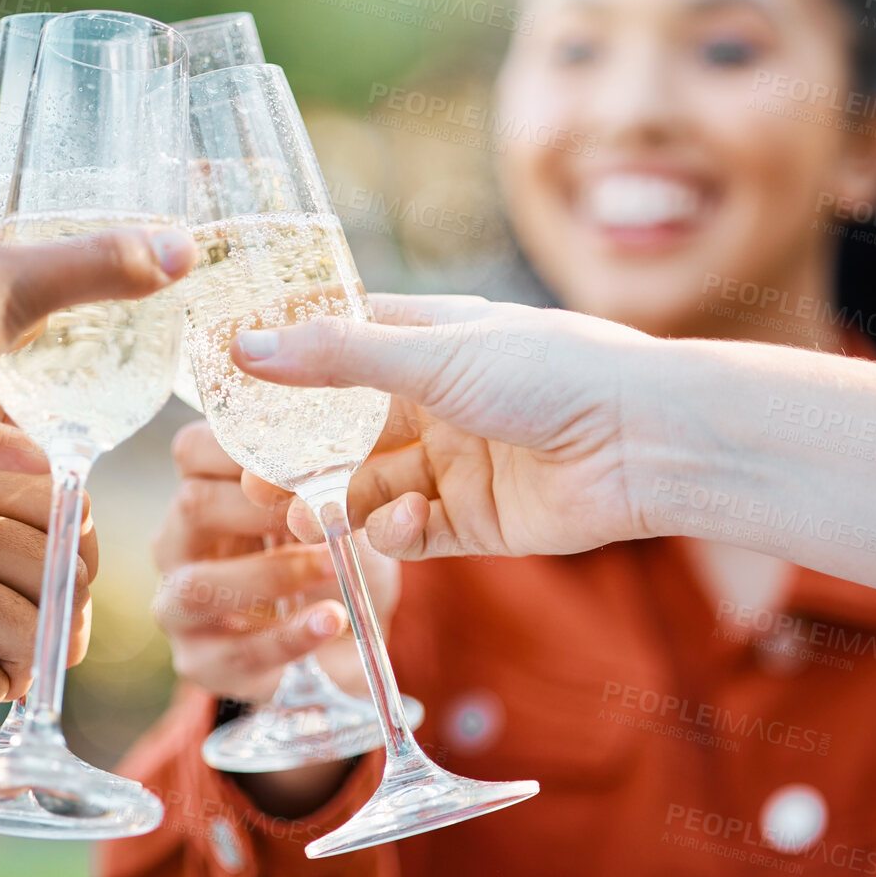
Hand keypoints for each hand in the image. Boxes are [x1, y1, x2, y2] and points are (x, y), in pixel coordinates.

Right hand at [152, 421, 399, 702]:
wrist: (339, 636)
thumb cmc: (327, 550)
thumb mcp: (334, 506)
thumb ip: (329, 474)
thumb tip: (342, 443)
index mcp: (202, 490)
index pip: (192, 448)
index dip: (242, 444)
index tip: (303, 449)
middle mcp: (177, 542)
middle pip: (191, 506)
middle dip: (260, 506)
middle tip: (322, 506)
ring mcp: (178, 604)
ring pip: (198, 585)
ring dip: (272, 574)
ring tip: (332, 567)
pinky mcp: (200, 661)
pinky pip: (234, 652)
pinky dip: (288, 636)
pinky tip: (333, 621)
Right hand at [232, 294, 651, 560]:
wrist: (644, 441)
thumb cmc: (552, 372)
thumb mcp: (434, 354)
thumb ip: (338, 358)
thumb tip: (243, 347)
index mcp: (427, 341)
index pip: (336, 350)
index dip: (284, 375)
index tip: (231, 401)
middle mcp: (435, 401)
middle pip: (341, 432)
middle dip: (298, 458)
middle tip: (255, 481)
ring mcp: (453, 463)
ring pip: (366, 488)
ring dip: (333, 503)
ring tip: (302, 518)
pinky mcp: (472, 522)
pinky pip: (409, 533)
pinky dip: (392, 534)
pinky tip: (398, 525)